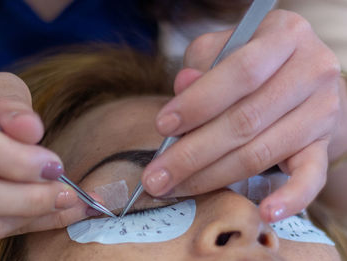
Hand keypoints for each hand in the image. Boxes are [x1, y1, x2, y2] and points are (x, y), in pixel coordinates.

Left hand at [142, 10, 342, 222]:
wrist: (304, 80)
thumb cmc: (252, 63)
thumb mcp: (225, 48)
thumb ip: (202, 64)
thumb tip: (182, 87)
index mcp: (285, 35)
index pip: (240, 72)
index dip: (198, 103)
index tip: (162, 126)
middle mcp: (312, 70)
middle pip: (245, 120)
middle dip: (192, 153)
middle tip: (156, 176)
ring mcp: (322, 111)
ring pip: (261, 151)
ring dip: (213, 176)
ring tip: (176, 189)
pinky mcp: (323, 145)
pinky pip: (311, 177)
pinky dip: (290, 197)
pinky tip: (264, 212)